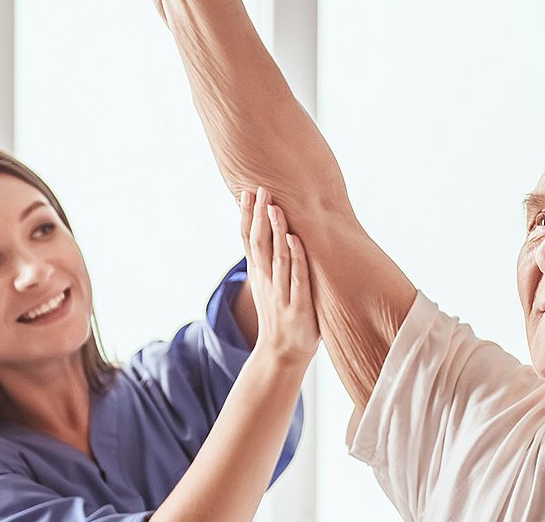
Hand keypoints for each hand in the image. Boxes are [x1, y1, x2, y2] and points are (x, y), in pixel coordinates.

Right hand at [239, 187, 319, 363]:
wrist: (282, 355)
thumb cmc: (281, 314)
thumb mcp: (269, 286)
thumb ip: (269, 260)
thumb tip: (271, 232)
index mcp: (259, 275)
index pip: (249, 240)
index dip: (247, 216)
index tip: (246, 191)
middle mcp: (266, 281)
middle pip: (259, 244)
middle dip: (258, 216)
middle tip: (259, 189)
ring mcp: (281, 294)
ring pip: (277, 258)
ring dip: (276, 232)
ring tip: (275, 208)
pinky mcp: (298, 308)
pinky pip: (297, 279)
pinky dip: (295, 259)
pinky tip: (295, 240)